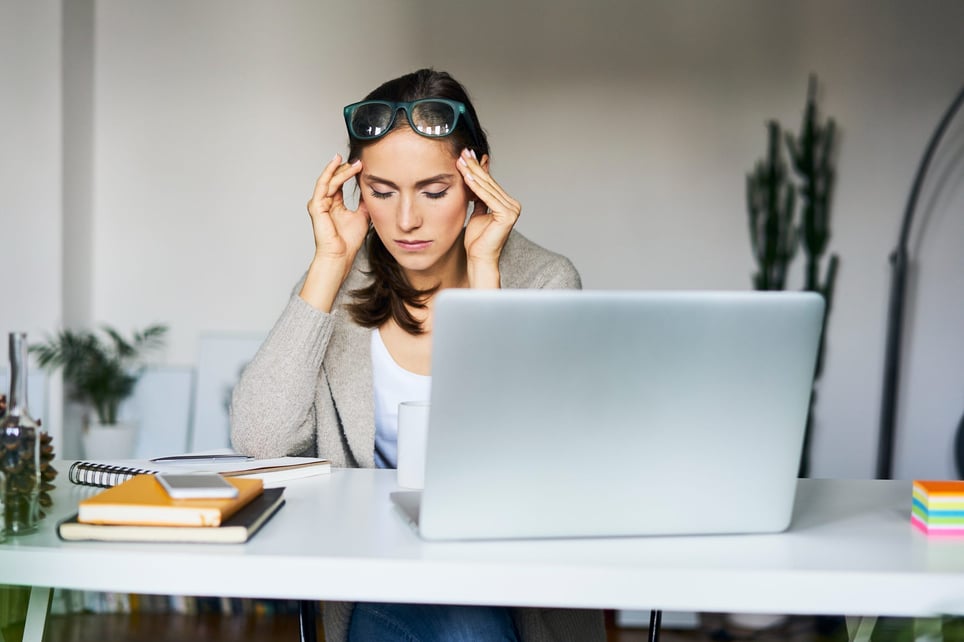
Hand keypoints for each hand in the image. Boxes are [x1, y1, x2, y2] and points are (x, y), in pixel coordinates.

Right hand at [299, 154, 369, 310]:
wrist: (340, 256)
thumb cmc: (348, 241)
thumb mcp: (362, 215)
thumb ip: (364, 202)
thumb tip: (371, 190)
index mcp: (334, 204)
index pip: (339, 183)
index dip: (349, 173)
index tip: (362, 165)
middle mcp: (324, 202)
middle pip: (333, 179)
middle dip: (345, 168)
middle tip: (359, 161)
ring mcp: (319, 203)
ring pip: (329, 180)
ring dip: (341, 169)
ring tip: (354, 163)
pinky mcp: (316, 206)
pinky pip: (324, 185)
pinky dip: (332, 174)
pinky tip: (340, 166)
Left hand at [458, 149, 519, 285]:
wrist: (479, 258)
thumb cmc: (477, 240)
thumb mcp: (477, 213)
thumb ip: (479, 198)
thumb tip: (475, 180)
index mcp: (508, 204)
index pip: (489, 183)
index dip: (477, 169)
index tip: (465, 156)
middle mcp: (513, 205)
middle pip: (489, 183)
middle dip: (474, 167)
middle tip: (462, 152)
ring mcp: (512, 210)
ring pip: (487, 188)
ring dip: (472, 173)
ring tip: (461, 161)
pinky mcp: (507, 215)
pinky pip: (487, 198)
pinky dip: (476, 187)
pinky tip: (466, 176)